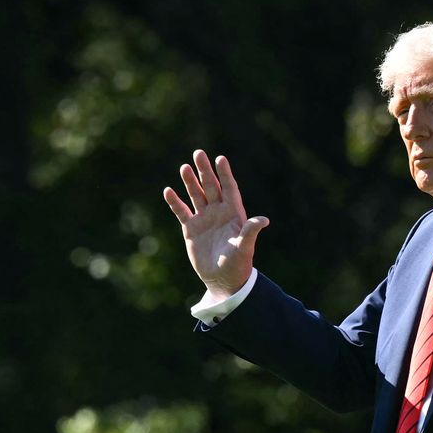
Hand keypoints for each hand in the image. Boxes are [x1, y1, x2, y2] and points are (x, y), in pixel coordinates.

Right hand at [162, 149, 267, 297]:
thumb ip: (251, 231)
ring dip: (190, 182)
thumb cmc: (238, 264)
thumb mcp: (245, 247)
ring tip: (184, 167)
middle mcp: (218, 212)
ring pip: (196, 195)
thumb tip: (264, 220)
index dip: (225, 174)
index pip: (229, 188)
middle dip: (204, 170)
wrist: (223, 279)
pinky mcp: (191, 229)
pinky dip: (175, 202)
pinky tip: (168, 191)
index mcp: (234, 213)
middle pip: (211, 186)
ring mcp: (204, 219)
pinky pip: (182, 211)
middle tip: (198, 153)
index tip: (220, 158)